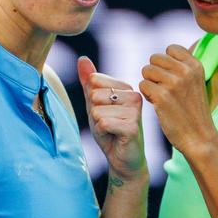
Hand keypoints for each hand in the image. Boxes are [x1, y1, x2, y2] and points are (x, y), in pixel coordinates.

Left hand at [77, 57, 145, 181]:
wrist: (123, 159)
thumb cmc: (110, 131)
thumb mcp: (95, 105)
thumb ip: (89, 83)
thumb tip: (82, 58)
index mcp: (126, 87)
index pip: (93, 81)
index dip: (92, 102)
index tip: (105, 113)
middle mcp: (134, 95)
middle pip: (94, 96)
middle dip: (94, 114)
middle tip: (108, 124)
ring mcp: (135, 111)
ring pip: (97, 111)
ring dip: (98, 125)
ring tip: (112, 131)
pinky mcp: (132, 126)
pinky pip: (103, 123)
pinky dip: (102, 133)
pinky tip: (114, 137)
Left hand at [139, 45, 217, 156]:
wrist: (199, 137)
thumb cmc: (194, 111)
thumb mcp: (195, 83)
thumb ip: (181, 68)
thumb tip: (159, 57)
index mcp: (196, 65)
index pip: (171, 48)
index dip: (166, 62)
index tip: (171, 77)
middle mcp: (186, 71)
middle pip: (155, 58)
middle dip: (155, 73)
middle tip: (164, 89)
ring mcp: (174, 83)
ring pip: (146, 70)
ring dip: (150, 84)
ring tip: (162, 97)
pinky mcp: (162, 96)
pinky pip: (142, 85)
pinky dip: (147, 95)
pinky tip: (158, 104)